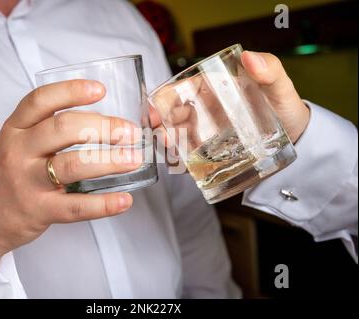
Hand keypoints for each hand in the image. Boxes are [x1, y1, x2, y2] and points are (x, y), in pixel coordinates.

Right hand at [0, 80, 140, 264]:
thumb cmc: (7, 174)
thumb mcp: (17, 142)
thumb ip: (48, 129)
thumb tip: (103, 120)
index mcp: (15, 129)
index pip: (40, 100)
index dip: (71, 91)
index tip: (100, 89)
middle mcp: (19, 151)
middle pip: (63, 129)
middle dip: (103, 127)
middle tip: (130, 132)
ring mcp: (27, 182)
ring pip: (73, 166)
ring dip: (110, 161)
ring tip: (134, 159)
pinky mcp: (39, 211)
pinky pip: (76, 207)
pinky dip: (104, 204)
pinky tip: (125, 200)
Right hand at [149, 51, 309, 144]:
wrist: (298, 142)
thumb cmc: (286, 110)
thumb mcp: (280, 88)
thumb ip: (270, 71)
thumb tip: (248, 58)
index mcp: (214, 89)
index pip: (181, 90)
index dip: (163, 98)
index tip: (154, 110)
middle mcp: (206, 110)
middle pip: (173, 114)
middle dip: (160, 124)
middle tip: (160, 135)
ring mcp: (207, 132)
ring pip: (177, 135)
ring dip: (167, 142)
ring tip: (168, 149)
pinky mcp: (211, 152)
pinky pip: (190, 155)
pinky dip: (180, 160)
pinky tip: (178, 165)